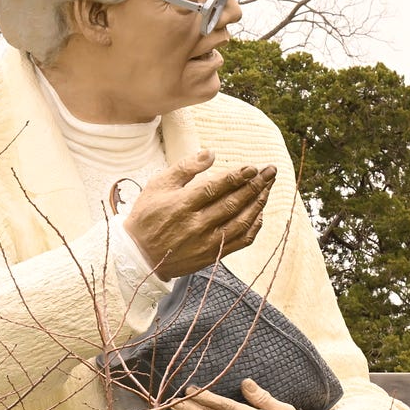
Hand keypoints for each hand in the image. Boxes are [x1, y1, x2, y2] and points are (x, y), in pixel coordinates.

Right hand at [124, 149, 276, 279]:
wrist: (139, 256)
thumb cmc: (148, 216)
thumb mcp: (159, 185)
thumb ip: (186, 168)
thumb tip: (211, 153)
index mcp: (181, 205)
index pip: (216, 188)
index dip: (237, 177)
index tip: (254, 168)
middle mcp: (196, 225)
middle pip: (233, 203)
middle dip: (256, 185)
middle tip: (271, 171)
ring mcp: (206, 243)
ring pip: (241, 222)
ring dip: (258, 203)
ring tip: (268, 187)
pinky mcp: (212, 255)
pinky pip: (241, 241)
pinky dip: (254, 226)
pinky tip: (259, 212)